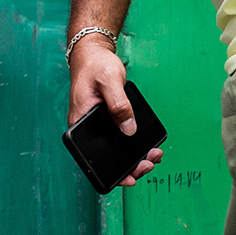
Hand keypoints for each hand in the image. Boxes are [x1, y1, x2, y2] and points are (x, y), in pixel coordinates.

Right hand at [66, 37, 162, 185]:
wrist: (94, 54)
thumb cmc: (96, 65)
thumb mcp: (109, 81)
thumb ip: (119, 105)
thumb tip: (129, 129)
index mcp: (80, 124)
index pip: (93, 158)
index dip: (112, 173)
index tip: (130, 179)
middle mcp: (90, 130)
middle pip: (109, 158)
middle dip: (131, 166)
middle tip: (150, 163)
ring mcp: (100, 128)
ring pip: (118, 151)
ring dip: (136, 157)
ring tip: (154, 156)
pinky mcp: (110, 123)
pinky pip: (123, 139)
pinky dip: (137, 145)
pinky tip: (150, 146)